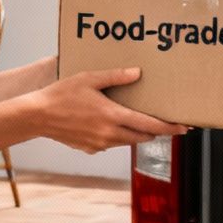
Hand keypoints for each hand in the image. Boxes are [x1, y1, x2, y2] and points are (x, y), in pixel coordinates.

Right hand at [29, 68, 179, 152]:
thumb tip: (138, 73)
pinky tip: (110, 123)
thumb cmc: (62, 95)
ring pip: (129, 141)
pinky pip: (112, 143)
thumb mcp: (90, 79)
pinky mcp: (91, 149)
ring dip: (138, 133)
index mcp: (113, 116)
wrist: (37, 116)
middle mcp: (110, 134)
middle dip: (157, 131)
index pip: (150, 125)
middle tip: (168, 123)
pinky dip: (117, 136)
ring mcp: (100, 144)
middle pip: (143, 136)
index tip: (185, 127)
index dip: (170, 127)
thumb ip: (116, 77)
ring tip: (141, 121)